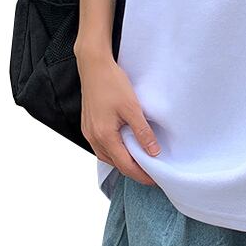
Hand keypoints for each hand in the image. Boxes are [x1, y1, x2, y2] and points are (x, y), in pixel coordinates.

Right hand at [77, 50, 160, 185]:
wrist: (93, 66)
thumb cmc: (112, 83)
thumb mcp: (132, 107)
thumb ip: (142, 131)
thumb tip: (153, 152)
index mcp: (104, 136)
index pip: (125, 165)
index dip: (141, 175)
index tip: (156, 179)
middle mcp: (94, 138)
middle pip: (115, 163)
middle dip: (134, 171)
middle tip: (152, 173)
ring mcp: (89, 132)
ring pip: (108, 156)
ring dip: (124, 161)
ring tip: (141, 161)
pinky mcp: (88, 125)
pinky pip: (102, 146)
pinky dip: (115, 151)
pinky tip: (125, 146)